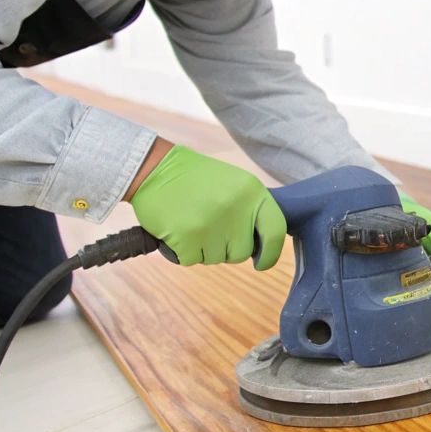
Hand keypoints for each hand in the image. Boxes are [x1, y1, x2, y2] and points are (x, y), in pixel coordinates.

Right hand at [130, 144, 285, 268]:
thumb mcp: (233, 183)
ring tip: (193, 223)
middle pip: (241, 252)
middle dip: (226, 249)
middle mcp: (236, 208)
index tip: (261, 262)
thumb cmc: (195, 178)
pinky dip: (184, 252)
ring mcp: (211, 224)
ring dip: (204, 249)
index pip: (276, 231)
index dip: (271, 253)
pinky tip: (178, 230)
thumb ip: (250, 210)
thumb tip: (261, 243)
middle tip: (210, 229)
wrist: (154, 170)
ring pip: (217, 259)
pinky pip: (192, 260)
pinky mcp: (187, 238)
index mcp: (252, 192)